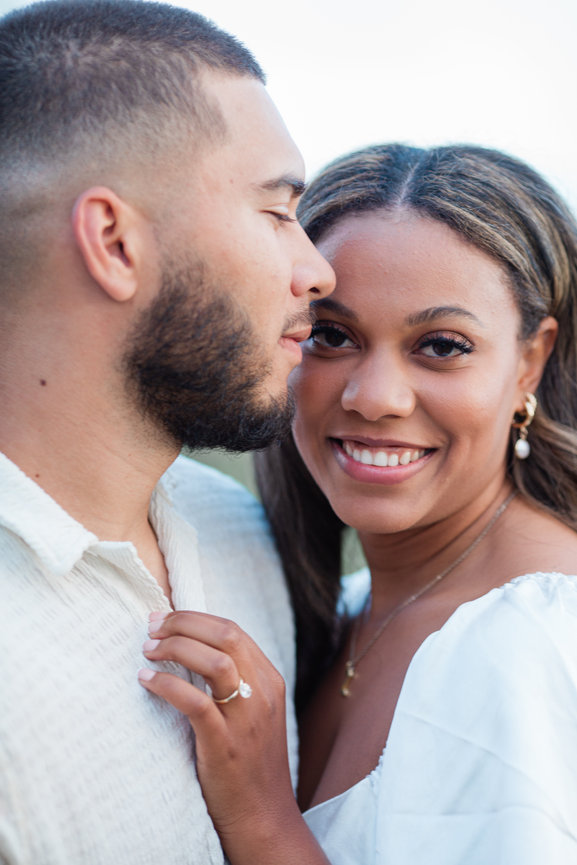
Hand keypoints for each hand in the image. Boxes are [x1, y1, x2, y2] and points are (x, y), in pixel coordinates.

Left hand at [137, 611, 310, 861]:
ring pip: (215, 661)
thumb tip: (191, 648)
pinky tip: (146, 681)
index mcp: (270, 680)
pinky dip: (167, 685)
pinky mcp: (225, 744)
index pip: (233, 629)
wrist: (264, 817)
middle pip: (226, 635)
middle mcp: (263, 693)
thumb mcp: (253, 713)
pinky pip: (195, 702)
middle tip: (151, 627)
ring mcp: (246, 718)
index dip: (195, 618)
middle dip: (183, 623)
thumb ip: (234, 681)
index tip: (164, 619)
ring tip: (148, 651)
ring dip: (176, 647)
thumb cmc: (249, 763)